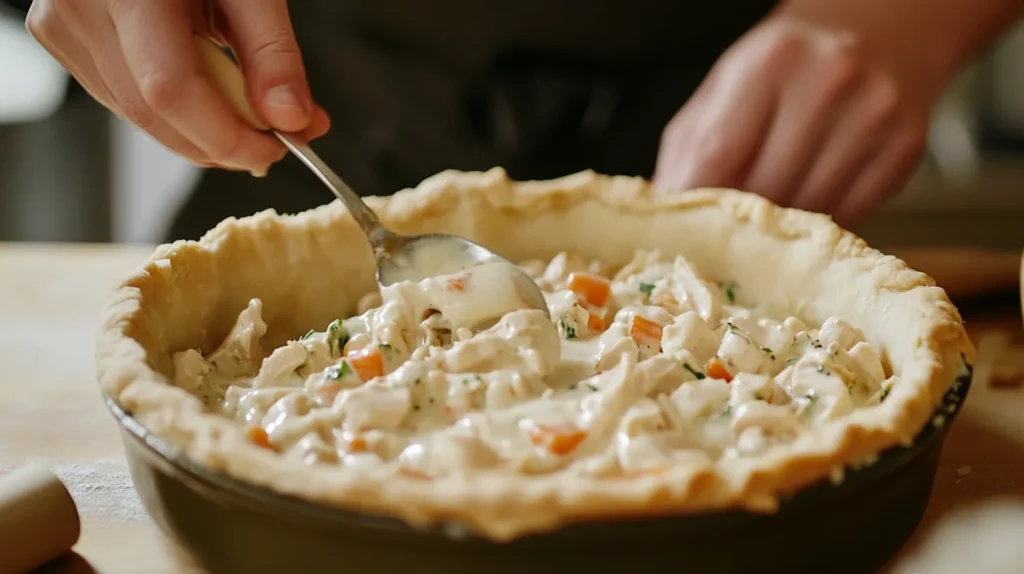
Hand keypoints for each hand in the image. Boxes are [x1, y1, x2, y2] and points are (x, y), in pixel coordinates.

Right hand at [26, 0, 329, 173]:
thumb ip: (272, 53)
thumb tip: (291, 120)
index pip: (170, 90)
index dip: (226, 135)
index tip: (277, 147)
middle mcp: (81, 9)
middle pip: (153, 112)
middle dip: (223, 140)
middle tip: (276, 135)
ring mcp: (64, 28)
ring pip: (140, 117)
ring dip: (203, 131)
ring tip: (247, 106)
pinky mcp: (66, 43)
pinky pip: (126, 101)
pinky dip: (177, 112)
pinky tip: (207, 90)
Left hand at [653, 15, 932, 226]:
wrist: (879, 29)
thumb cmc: (787, 66)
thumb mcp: (728, 86)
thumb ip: (692, 148)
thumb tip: (667, 215)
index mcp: (769, 61)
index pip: (718, 154)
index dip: (698, 204)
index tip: (686, 232)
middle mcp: (829, 80)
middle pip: (765, 188)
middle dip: (739, 219)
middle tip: (728, 229)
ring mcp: (874, 114)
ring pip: (808, 210)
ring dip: (782, 227)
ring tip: (770, 214)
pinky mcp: (903, 148)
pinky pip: (849, 214)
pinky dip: (820, 223)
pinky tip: (811, 204)